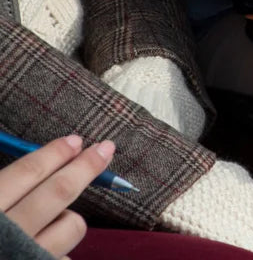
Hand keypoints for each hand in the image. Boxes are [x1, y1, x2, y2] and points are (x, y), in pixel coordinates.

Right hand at [0, 136, 114, 257]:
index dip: (52, 154)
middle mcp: (9, 235)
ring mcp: (28, 258)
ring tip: (58, 220)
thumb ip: (4, 192)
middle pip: (58, 192)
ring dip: (70, 219)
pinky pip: (64, 259)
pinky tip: (45, 253)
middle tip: (106, 149)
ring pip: (71, 226)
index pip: (24, 174)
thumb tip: (32, 171)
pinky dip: (58, 253)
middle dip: (86, 167)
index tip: (75, 140)